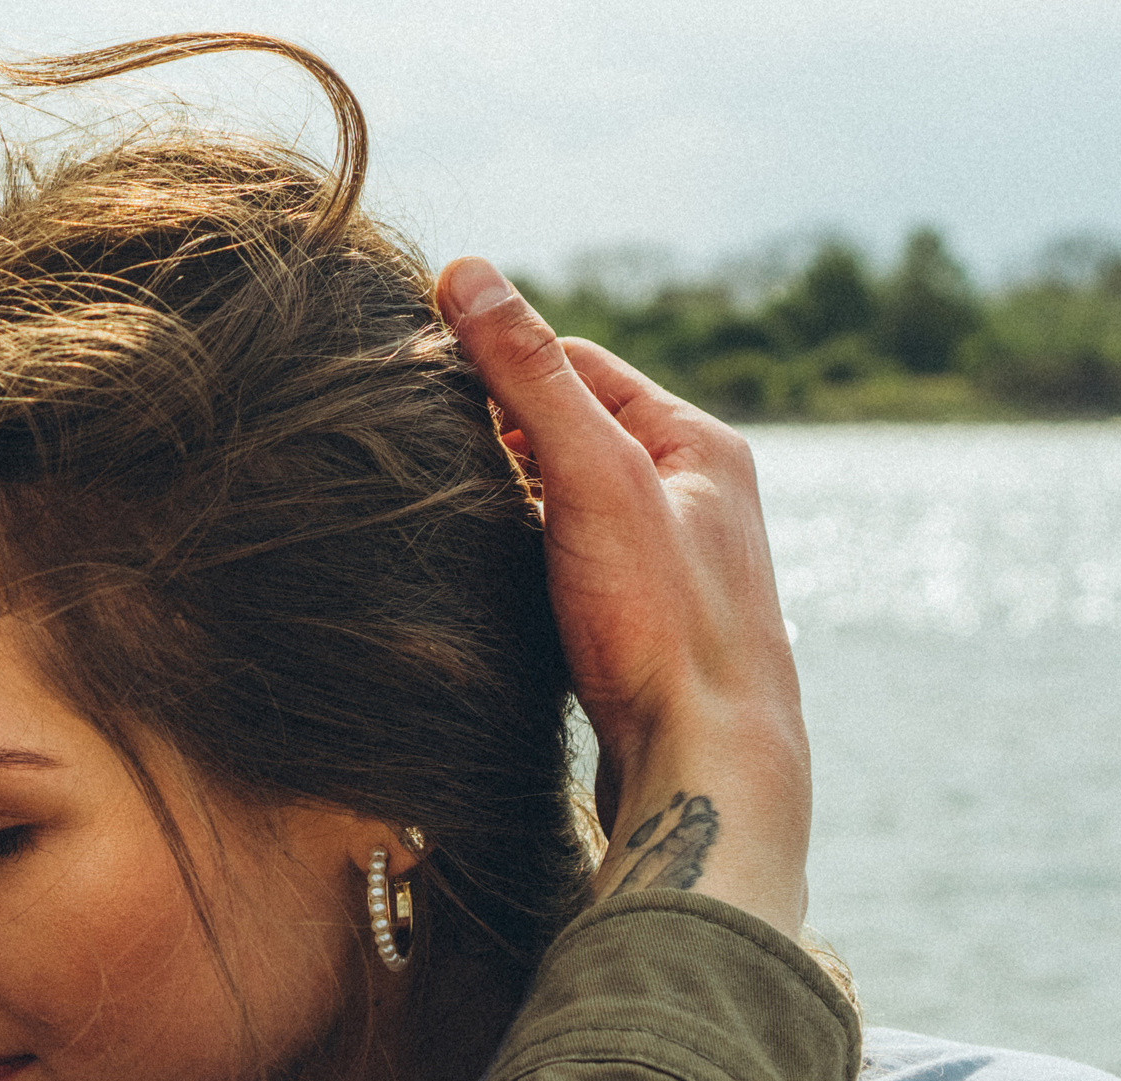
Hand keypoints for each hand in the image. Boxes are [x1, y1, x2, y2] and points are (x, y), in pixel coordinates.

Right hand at [435, 258, 809, 938]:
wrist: (705, 769)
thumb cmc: (660, 625)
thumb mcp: (590, 477)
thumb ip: (530, 375)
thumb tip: (467, 271)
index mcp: (699, 445)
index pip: (579, 364)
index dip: (498, 359)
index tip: (418, 371)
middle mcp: (697, 499)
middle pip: (572, 433)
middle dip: (497, 432)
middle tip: (415, 446)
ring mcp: (672, 568)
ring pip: (567, 504)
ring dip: (507, 500)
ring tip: (442, 513)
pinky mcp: (643, 631)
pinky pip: (568, 565)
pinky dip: (522, 558)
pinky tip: (485, 583)